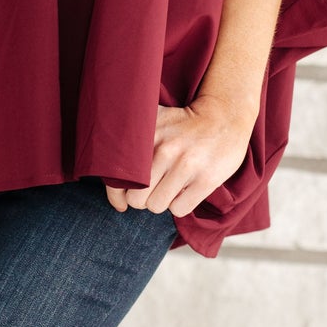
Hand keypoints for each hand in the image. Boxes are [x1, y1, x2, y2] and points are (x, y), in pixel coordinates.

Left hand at [104, 92, 254, 217]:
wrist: (225, 117)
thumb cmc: (183, 123)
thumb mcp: (154, 119)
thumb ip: (128, 133)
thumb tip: (102, 161)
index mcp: (147, 136)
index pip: (118, 178)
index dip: (116, 196)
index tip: (121, 203)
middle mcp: (165, 149)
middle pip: (136, 199)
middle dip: (142, 200)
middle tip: (151, 191)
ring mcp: (187, 165)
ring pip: (156, 206)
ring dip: (161, 202)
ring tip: (169, 188)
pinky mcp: (206, 179)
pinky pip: (179, 209)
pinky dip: (180, 205)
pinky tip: (185, 191)